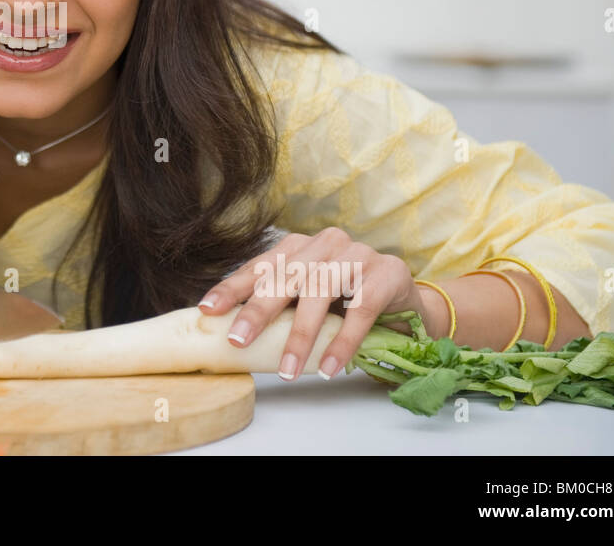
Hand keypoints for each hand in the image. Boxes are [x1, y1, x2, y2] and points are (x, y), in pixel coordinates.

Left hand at [197, 226, 434, 379]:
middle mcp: (325, 243)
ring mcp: (358, 254)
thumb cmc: (346, 302)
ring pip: (319, 293)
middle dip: (258, 311)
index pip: (259, 267)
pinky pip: (360, 311)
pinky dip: (342, 342)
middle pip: (285, 277)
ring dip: (300, 336)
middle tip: (238, 340)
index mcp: (299, 246)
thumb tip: (231, 331)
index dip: (232, 288)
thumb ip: (279, 304)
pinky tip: (328, 367)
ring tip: (287, 370)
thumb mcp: (308, 298)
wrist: (405, 303)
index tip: (207, 310)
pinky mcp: (387, 272)